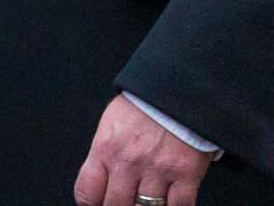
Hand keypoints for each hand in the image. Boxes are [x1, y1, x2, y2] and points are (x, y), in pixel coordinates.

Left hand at [73, 96, 212, 205]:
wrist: (187, 80)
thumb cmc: (151, 98)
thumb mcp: (116, 118)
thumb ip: (106, 149)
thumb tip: (103, 177)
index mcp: (106, 147)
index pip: (87, 194)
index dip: (93, 205)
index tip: (102, 203)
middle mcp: (129, 162)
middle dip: (122, 205)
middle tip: (130, 199)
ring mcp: (158, 168)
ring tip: (152, 199)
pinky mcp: (187, 171)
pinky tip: (174, 200)